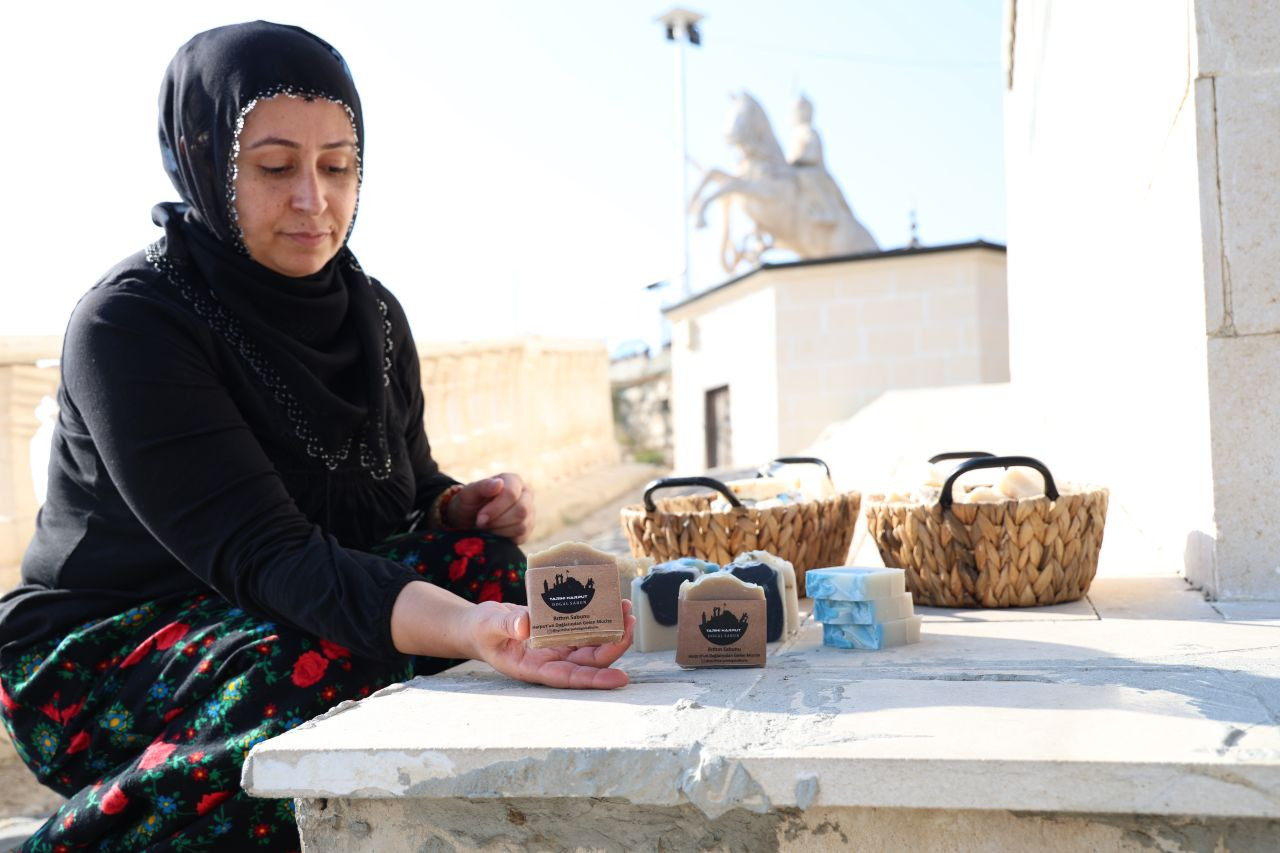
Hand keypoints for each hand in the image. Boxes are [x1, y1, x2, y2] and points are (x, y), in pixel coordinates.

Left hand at [446, 473, 534, 542]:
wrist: (468, 521)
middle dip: (497, 521)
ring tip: (487, 527)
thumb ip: (481, 486)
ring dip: (499, 530)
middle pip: (521, 511)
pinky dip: (504, 537)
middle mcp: (526, 494)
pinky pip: (522, 537)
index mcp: (513, 481)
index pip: (511, 494)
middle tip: (482, 524)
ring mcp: (529, 512)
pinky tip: (494, 532)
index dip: (495, 508)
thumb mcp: (468, 494)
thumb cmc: (469, 504)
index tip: (480, 518)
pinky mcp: (528, 529)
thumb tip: (498, 483)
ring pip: (522, 526)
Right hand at [466, 599, 634, 689]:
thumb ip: (506, 624)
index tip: (621, 678)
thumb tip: (526, 625)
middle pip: (590, 660)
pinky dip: (598, 618)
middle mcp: (551, 661)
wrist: (480, 626)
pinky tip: (610, 604)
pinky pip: (584, 628)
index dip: (596, 679)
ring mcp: (558, 647)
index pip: (570, 678)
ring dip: (611, 630)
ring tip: (625, 609)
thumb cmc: (481, 631)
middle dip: (614, 645)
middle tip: (629, 623)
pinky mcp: (560, 633)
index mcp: (534, 668)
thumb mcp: (488, 625)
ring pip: (592, 644)